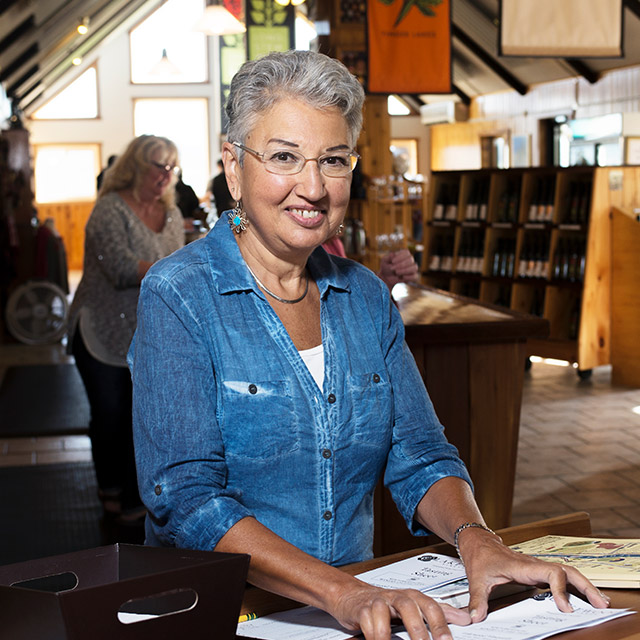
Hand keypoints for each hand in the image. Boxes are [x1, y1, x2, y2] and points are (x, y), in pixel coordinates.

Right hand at [331, 581, 470, 639]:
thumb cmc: (387, 603)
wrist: (353, 596)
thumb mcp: (414, 605)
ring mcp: (378, 601)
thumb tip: (465, 618)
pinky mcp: (362, 609)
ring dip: (389, 633)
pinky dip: (373, 635)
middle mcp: (397, 597)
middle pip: (410, 607)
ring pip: (384, 612)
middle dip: (418, 629)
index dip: (440, 623)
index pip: (431, 606)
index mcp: (413, 597)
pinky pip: (367, 621)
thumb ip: (439, 611)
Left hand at [378, 249, 418, 289]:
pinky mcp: (413, 276)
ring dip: (405, 270)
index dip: (400, 256)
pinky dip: (409, 277)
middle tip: (392, 268)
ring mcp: (412, 268)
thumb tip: (392, 254)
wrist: (386, 278)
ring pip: (414, 267)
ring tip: (396, 272)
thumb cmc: (386, 267)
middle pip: (410, 260)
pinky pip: (415, 276)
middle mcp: (410, 260)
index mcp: (404, 254)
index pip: (406, 252)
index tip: (392, 261)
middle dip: (401, 265)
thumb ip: (388, 257)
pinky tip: (402, 277)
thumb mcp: (384, 261)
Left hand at [458, 528, 610, 622]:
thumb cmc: (480, 557)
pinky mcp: (538, 571)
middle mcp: (534, 565)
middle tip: (600, 605)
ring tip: (601, 603)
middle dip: (585, 586)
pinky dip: (576, 586)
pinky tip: (585, 597)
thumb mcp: (476, 578)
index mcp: (523, 566)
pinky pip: (562, 577)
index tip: (566, 609)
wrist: (479, 542)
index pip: (550, 572)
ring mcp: (538, 567)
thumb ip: (477, 599)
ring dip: (585, 586)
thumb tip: (475, 617)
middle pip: (567, 571)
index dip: (561, 589)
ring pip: (568, 572)